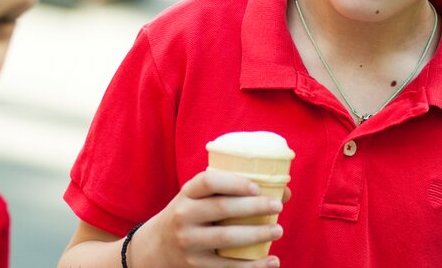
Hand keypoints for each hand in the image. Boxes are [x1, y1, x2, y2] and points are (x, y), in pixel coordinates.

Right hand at [131, 169, 287, 266]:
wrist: (157, 247)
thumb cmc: (190, 215)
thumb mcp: (198, 199)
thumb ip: (231, 192)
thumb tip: (284, 192)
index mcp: (186, 194)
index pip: (208, 182)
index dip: (233, 183)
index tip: (256, 186)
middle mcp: (184, 216)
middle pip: (221, 209)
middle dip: (253, 207)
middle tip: (277, 206)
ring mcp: (189, 242)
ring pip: (226, 238)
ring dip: (256, 235)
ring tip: (278, 230)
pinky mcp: (196, 265)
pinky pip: (227, 267)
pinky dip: (252, 266)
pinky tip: (271, 261)